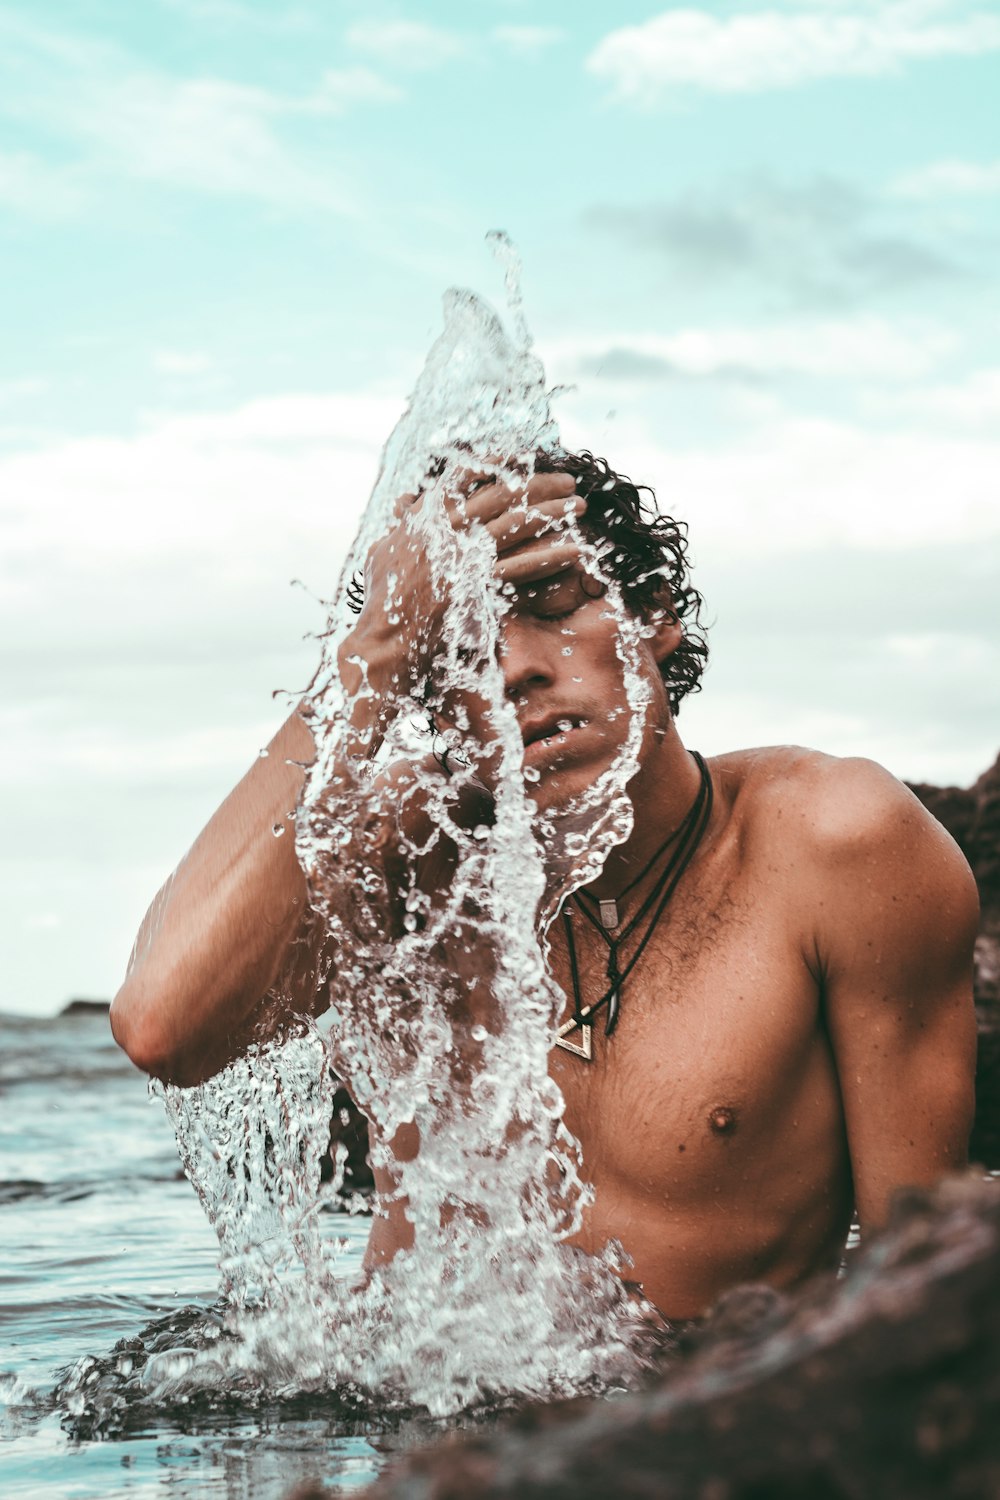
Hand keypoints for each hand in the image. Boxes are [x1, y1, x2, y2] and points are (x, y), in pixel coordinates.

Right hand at [339, 466, 584, 705]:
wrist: (386, 635)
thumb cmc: (384, 596)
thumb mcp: (384, 550)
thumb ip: (401, 524)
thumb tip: (405, 506)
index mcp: (428, 514)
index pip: (467, 473)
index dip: (498, 461)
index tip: (524, 455)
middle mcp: (448, 527)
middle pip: (503, 493)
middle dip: (541, 483)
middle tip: (569, 481)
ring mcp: (464, 554)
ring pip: (517, 523)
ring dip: (553, 511)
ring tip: (580, 506)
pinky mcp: (477, 583)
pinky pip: (522, 566)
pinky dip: (550, 556)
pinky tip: (574, 550)